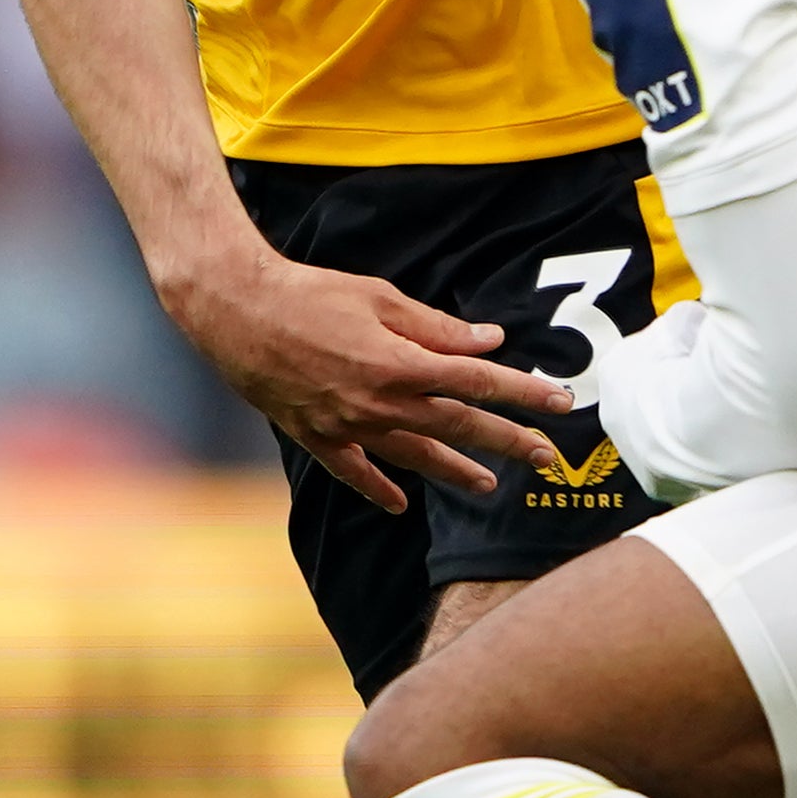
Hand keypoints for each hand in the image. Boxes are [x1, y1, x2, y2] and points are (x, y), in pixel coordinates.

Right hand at [166, 245, 571, 513]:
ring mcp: (347, 426)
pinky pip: (354, 472)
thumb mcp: (380, 298)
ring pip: (415, 457)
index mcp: (401, 364)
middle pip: (458, 427)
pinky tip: (400, 504)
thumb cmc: (309, 293)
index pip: (478, 383)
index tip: (560, 403)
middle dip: (508, 442)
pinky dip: (378, 490)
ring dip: (455, 472)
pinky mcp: (316, 436)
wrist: (236, 311)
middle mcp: (379, 404)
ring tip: (488, 486)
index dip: (524, 393)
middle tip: (546, 458)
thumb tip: (488, 343)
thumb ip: (437, 328)